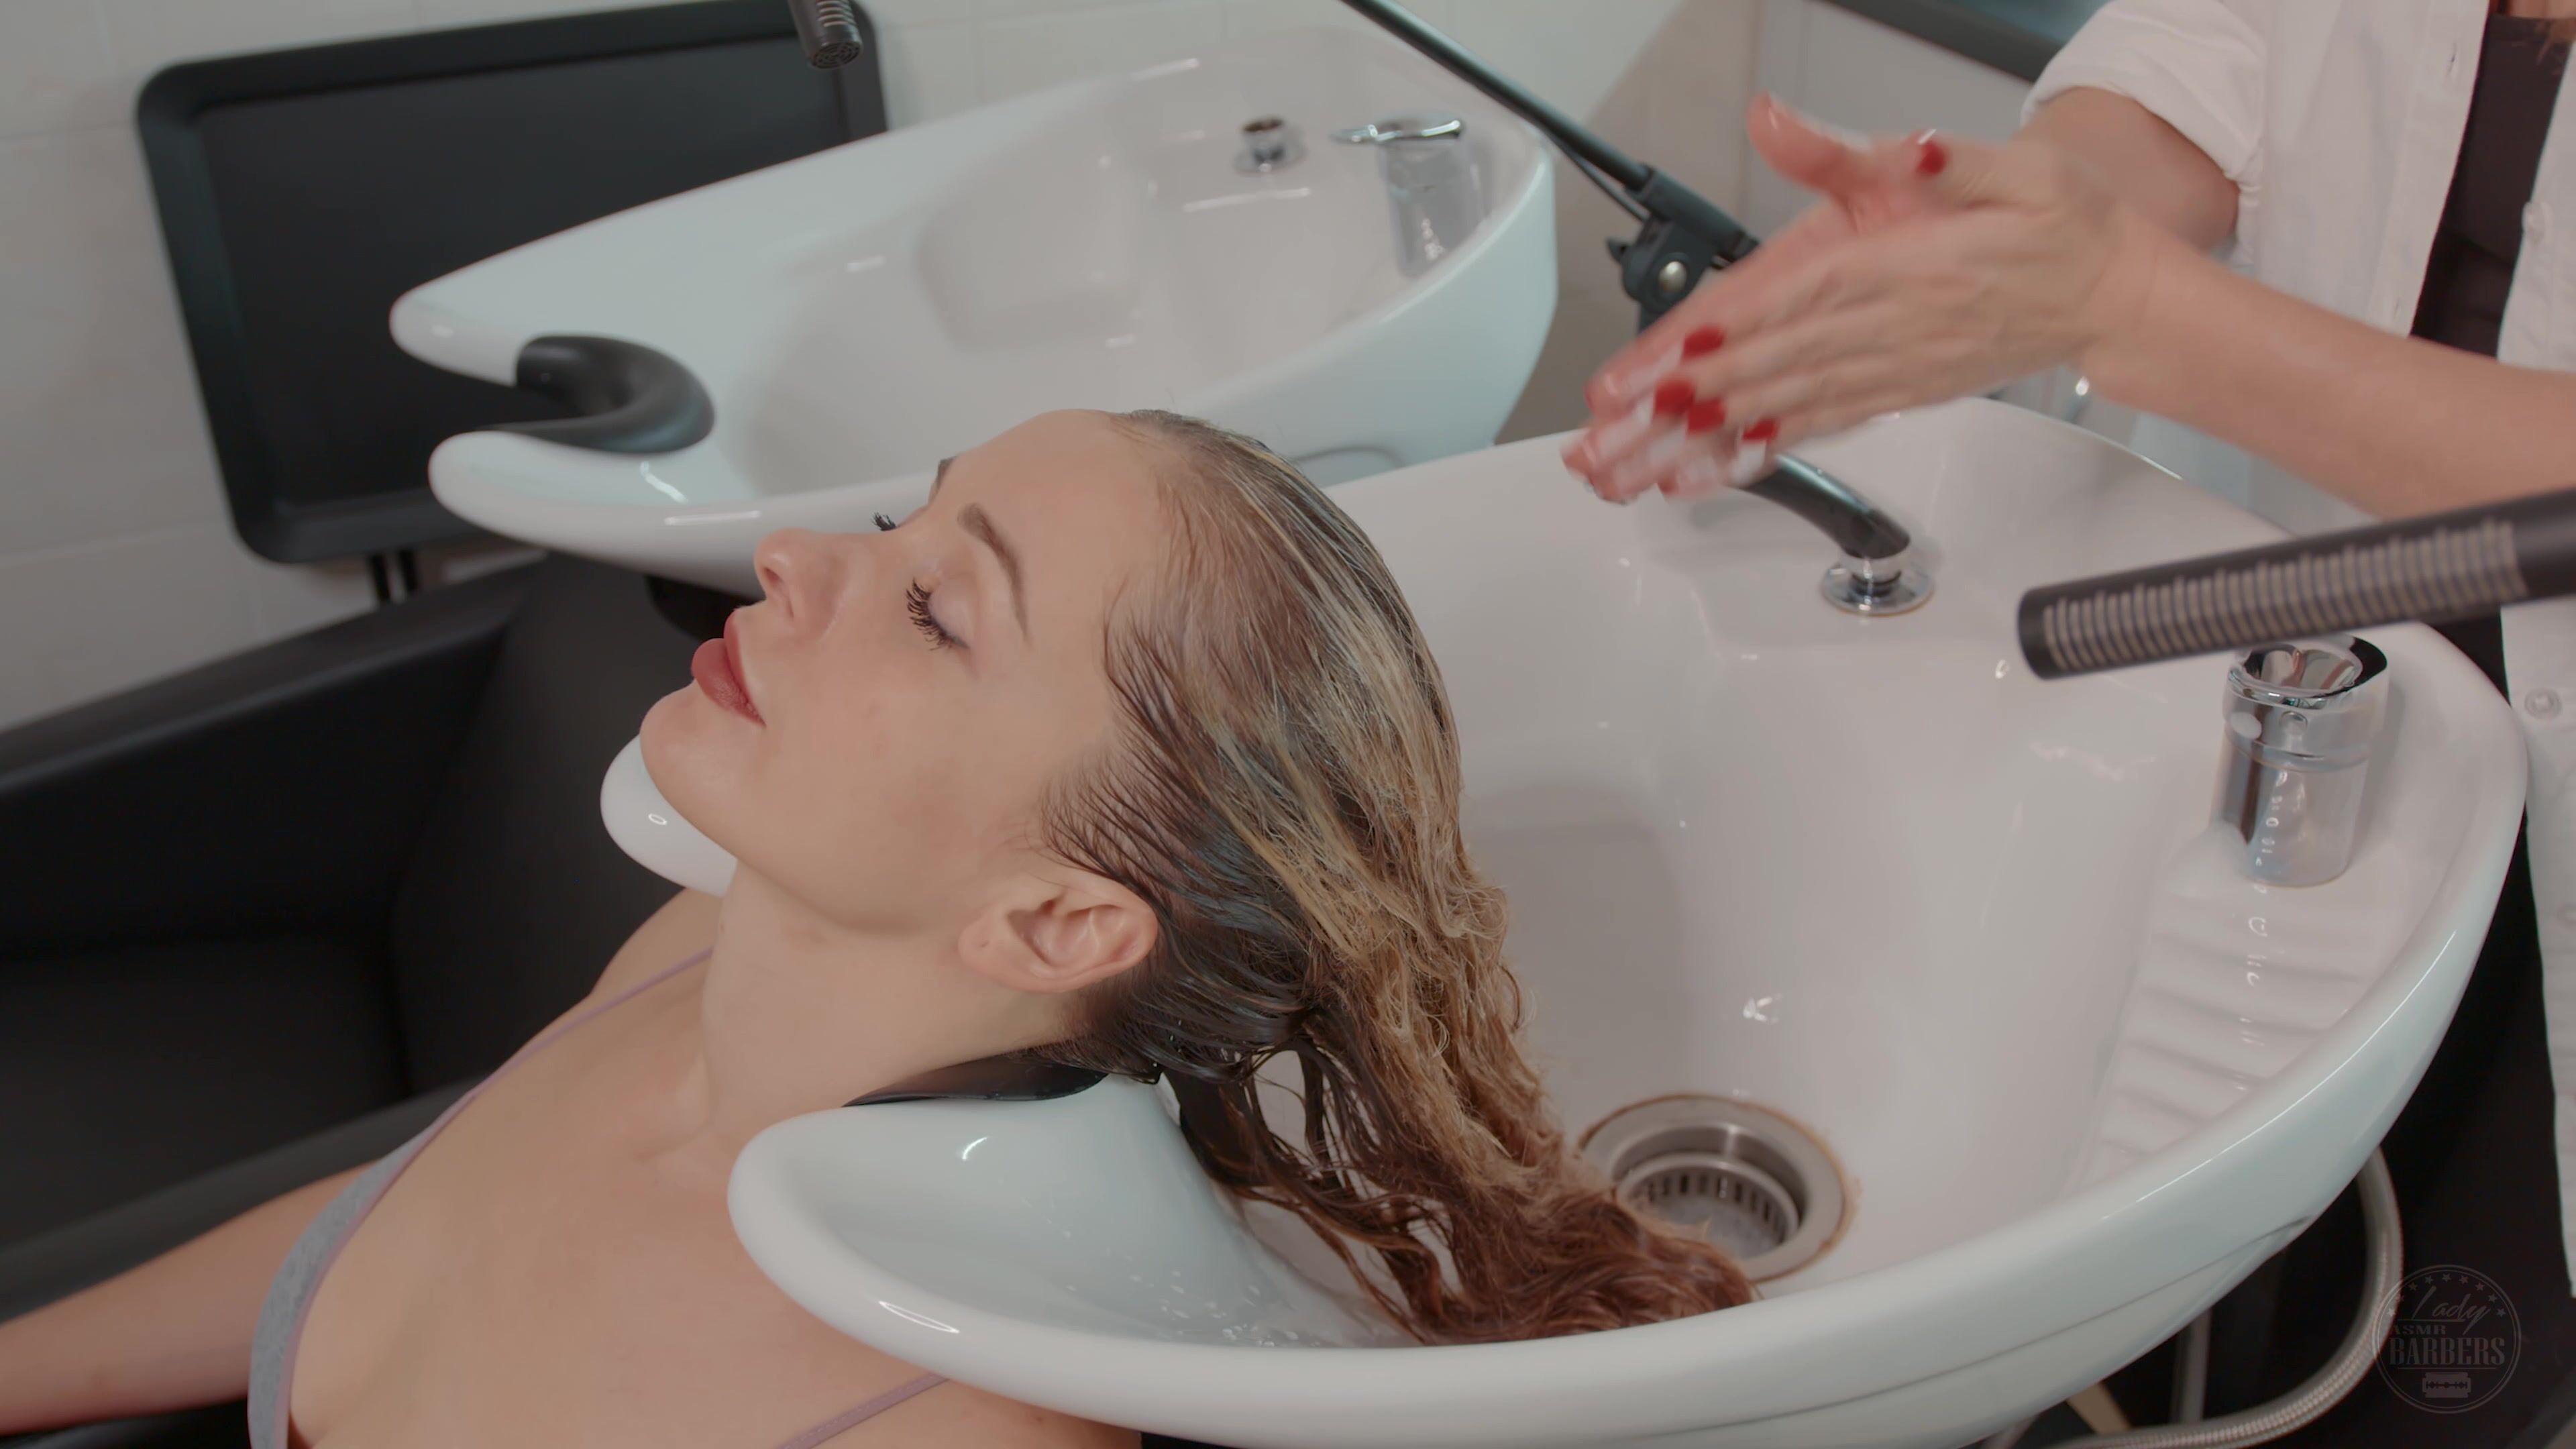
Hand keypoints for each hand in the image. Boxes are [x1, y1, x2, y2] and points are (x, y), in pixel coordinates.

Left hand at [1562, 95, 2161, 502]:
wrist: (2115, 293)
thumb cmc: (2062, 222)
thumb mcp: (2000, 163)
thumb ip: (1899, 155)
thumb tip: (1829, 130)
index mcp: (1898, 268)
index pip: (1789, 301)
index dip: (1719, 332)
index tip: (1659, 357)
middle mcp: (1884, 329)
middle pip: (1764, 367)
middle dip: (1680, 401)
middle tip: (1611, 431)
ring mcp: (1888, 371)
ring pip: (1777, 409)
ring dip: (1700, 440)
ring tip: (1631, 470)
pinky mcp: (1894, 394)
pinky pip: (1813, 428)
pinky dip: (1755, 453)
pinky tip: (1701, 475)